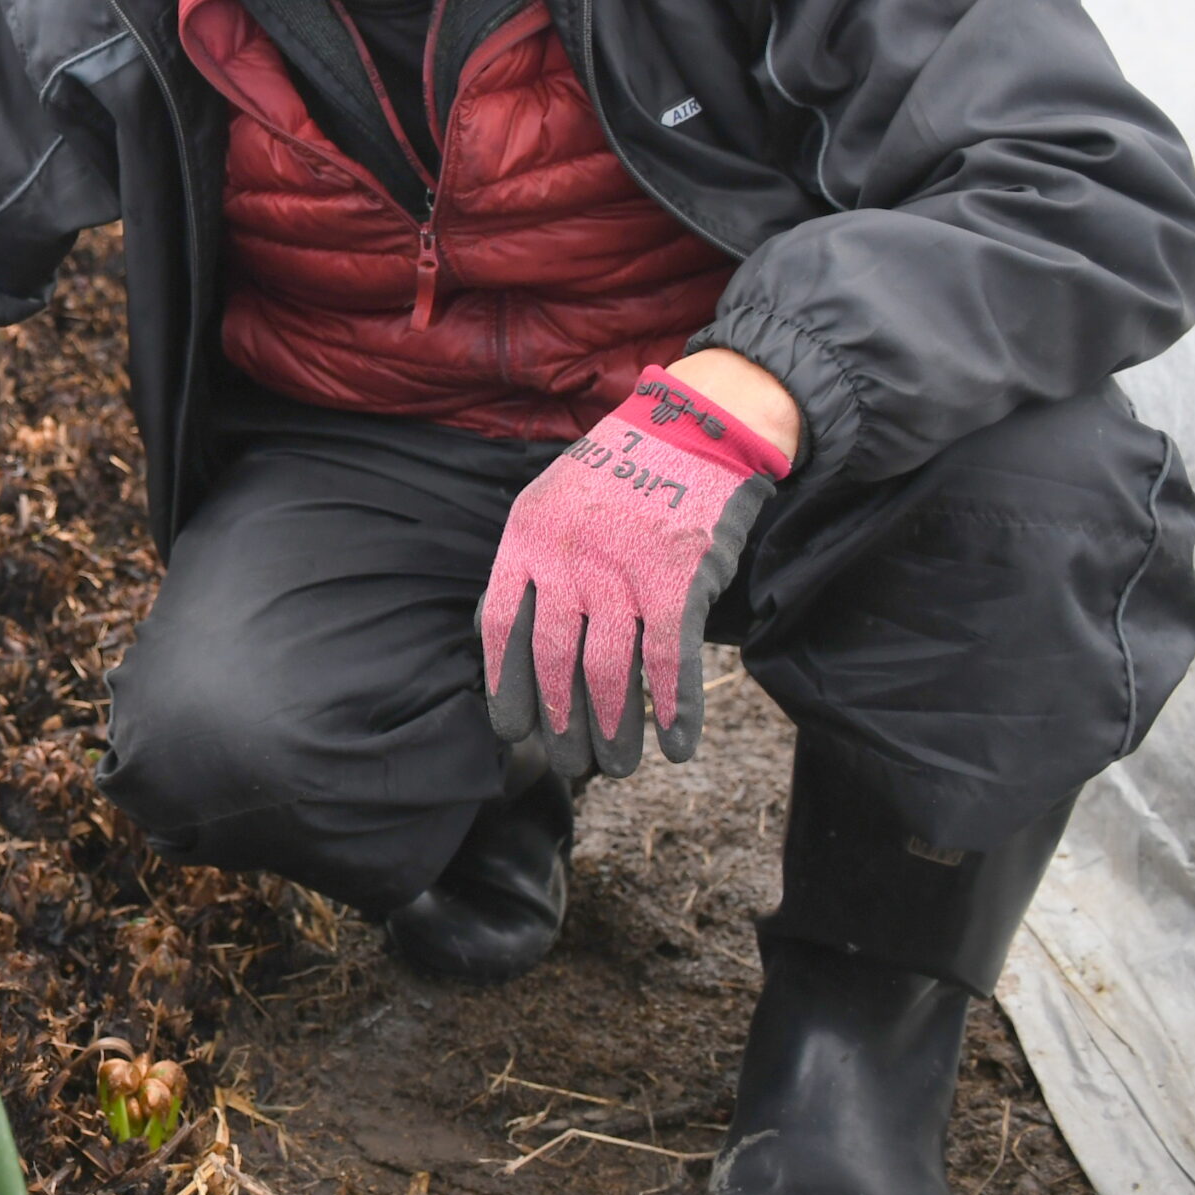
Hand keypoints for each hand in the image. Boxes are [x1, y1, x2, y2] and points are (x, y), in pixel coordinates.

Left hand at [480, 366, 791, 777]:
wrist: (694, 427)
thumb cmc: (620, 474)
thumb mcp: (551, 502)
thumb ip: (532, 562)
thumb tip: (509, 636)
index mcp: (526, 537)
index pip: (500, 627)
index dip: (505, 686)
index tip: (512, 730)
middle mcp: (568, 558)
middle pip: (554, 662)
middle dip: (561, 723)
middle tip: (569, 763)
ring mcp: (623, 571)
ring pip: (611, 673)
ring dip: (614, 729)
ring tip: (616, 767)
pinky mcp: (679, 580)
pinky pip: (671, 661)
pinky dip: (675, 710)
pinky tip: (677, 746)